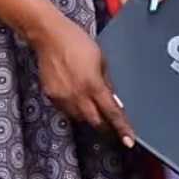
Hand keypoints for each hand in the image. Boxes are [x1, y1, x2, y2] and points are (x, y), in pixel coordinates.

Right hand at [33, 15, 134, 146]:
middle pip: (95, 122)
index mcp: (93, 85)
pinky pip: (67, 110)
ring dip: (90, 116)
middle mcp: (78, 95)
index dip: (122, 129)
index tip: (129, 142)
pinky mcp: (51, 97)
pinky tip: (77, 95)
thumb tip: (114, 100)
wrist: (50, 37)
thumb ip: (107, 83)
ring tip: (92, 102)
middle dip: (105, 125)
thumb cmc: (78, 42)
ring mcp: (63, 98)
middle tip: (112, 124)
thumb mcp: (101, 59)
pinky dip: (75, 108)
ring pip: (80, 118)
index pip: (112, 113)